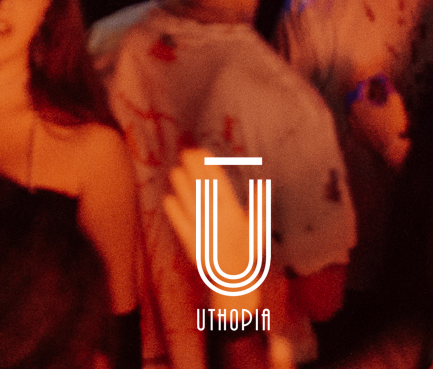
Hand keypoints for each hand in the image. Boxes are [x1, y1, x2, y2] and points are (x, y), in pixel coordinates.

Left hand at [160, 148, 262, 313]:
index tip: (203, 153)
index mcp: (234, 216)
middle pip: (203, 191)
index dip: (210, 168)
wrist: (234, 281)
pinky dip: (174, 212)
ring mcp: (203, 232)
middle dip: (194, 171)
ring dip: (182, 187)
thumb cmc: (247, 251)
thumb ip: (260, 206)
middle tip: (186, 153)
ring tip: (175, 170)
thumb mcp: (258, 229)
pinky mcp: (191, 244)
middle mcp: (217, 222)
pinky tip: (168, 198)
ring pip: (190, 205)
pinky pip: (180, 225)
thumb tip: (264, 184)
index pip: (220, 186)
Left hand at [346, 75, 410, 170]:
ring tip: (375, 104)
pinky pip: (355, 121)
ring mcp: (351, 125)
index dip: (371, 80)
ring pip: (352, 109)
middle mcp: (350, 113)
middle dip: (362, 92)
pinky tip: (374, 117)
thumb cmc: (393, 123)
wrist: (391, 149)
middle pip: (352, 96)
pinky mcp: (355, 135)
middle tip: (373, 90)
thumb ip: (386, 85)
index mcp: (357, 103)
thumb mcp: (393, 100)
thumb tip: (380, 75)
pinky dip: (362, 116)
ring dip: (361, 104)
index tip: (379, 80)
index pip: (361, 85)